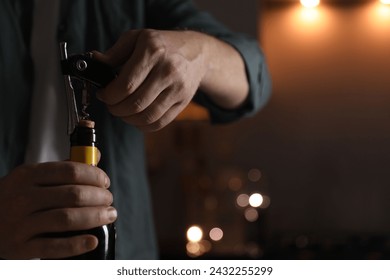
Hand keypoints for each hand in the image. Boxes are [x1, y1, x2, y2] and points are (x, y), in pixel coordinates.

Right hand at [0, 161, 115, 258]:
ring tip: (109, 215)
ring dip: (95, 217)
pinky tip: (93, 240)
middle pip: (73, 194)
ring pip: (67, 218)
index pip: (70, 171)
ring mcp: (19, 224)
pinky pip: (54, 247)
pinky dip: (77, 244)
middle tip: (109, 201)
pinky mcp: (20, 249)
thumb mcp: (30, 179)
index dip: (94, 176)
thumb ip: (63, 168)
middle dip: (99, 197)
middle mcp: (22, 198)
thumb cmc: (14, 199)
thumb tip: (96, 156)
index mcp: (27, 176)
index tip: (105, 182)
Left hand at [94, 29, 206, 131]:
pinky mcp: (183, 102)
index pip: (126, 85)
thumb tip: (95, 64)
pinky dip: (143, 125)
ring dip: (128, 119)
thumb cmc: (162, 45)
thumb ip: (114, 53)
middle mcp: (168, 71)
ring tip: (122, 112)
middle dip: (116, 109)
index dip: (109, 95)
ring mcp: (178, 89)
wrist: (196, 53)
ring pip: (147, 117)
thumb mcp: (137, 38)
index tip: (103, 95)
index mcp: (153, 52)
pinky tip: (136, 118)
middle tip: (111, 105)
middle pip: (135, 104)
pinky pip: (159, 123)